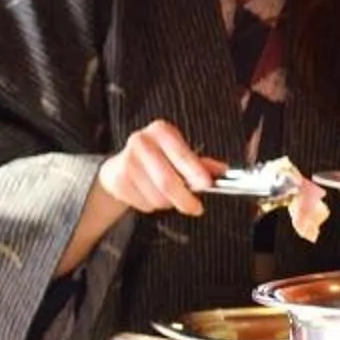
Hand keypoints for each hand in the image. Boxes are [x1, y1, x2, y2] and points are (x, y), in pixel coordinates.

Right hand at [95, 119, 222, 217]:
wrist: (121, 165)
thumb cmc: (159, 158)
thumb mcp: (180, 153)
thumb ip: (202, 163)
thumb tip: (223, 171)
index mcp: (161, 131)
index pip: (181, 154)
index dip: (195, 172)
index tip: (207, 185)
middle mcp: (141, 142)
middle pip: (167, 181)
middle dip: (185, 199)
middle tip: (196, 208)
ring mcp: (126, 161)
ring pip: (157, 196)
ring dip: (169, 203)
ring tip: (169, 195)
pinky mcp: (117, 180)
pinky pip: (145, 204)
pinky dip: (153, 205)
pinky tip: (151, 194)